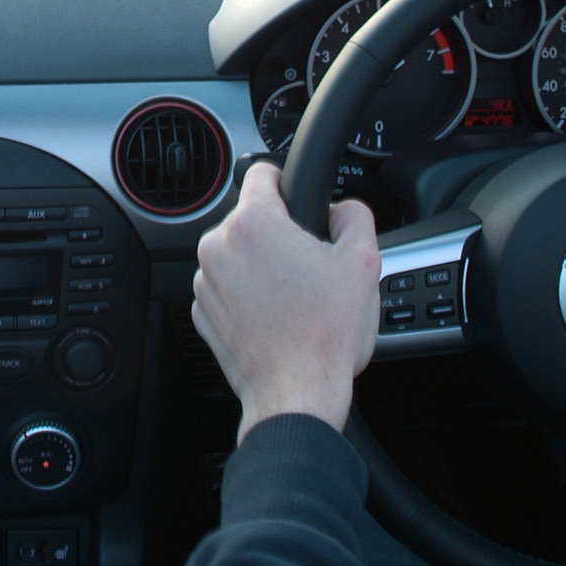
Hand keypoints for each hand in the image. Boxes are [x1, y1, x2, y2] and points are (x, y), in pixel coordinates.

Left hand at [192, 161, 379, 437]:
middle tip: (310, 268)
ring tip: (295, 298)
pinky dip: (248, 296)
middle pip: (253, 220)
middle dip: (280, 236)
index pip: (262, 172)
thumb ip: (354, 214)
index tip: (299, 202)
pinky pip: (227, 288)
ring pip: (239, 255)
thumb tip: (342, 207)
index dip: (287, 182)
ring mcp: (205, 282)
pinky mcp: (202, 313)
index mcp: (253, 224)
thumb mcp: (363, 261)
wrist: (296, 393)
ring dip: (262, 267)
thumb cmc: (325, 334)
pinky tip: (276, 317)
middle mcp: (218, 247)